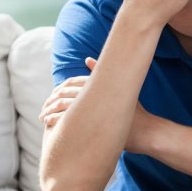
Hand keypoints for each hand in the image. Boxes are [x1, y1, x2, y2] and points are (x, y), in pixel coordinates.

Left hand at [39, 58, 154, 153]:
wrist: (148, 132)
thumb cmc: (135, 114)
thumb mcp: (123, 92)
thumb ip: (102, 76)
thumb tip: (87, 58)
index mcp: (101, 86)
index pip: (71, 83)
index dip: (59, 90)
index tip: (52, 98)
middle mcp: (96, 94)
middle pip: (64, 93)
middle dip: (51, 101)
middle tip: (43, 109)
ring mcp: (95, 109)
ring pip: (63, 106)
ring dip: (50, 111)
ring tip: (43, 118)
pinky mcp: (93, 123)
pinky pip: (67, 121)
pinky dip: (55, 121)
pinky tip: (49, 125)